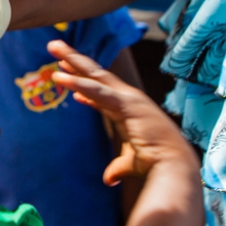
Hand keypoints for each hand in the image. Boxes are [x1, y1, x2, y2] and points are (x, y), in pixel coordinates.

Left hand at [47, 40, 193, 184]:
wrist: (172, 165)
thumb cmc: (155, 164)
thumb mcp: (128, 162)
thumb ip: (117, 167)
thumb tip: (109, 179)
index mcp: (127, 109)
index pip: (100, 91)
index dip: (81, 82)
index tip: (65, 74)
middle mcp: (128, 98)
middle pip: (95, 74)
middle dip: (75, 59)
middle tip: (54, 46)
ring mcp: (127, 98)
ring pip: (94, 74)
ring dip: (72, 60)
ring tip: (53, 47)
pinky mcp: (125, 104)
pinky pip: (96, 90)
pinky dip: (77, 82)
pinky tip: (60, 77)